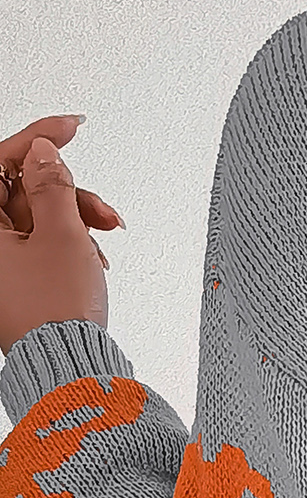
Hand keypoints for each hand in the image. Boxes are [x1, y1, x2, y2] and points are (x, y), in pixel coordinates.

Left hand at [0, 114, 123, 356]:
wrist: (69, 370)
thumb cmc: (56, 315)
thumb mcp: (62, 235)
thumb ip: (52, 184)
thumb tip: (43, 152)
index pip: (0, 162)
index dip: (38, 138)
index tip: (70, 127)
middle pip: (22, 190)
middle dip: (67, 192)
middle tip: (100, 209)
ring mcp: (1, 263)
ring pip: (37, 216)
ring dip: (76, 220)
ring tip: (104, 239)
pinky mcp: (16, 280)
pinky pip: (41, 243)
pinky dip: (69, 244)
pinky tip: (92, 258)